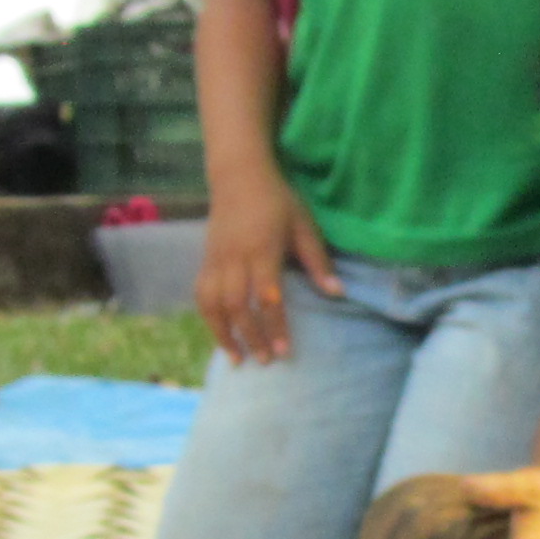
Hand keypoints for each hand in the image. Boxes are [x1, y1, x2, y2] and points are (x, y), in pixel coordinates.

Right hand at [197, 178, 335, 363]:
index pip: (266, 297)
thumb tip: (338, 293)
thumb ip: (318, 262)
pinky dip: (209, 318)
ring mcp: (216, 260)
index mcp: (261, 250)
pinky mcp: (205, 260)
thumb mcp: (304, 226)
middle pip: (236, 306)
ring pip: (212, 304)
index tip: (283, 352)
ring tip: (236, 358)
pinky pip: (201, 294)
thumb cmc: (277, 200)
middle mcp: (234, 259)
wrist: (238, 176)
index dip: (274, 326)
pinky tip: (220, 333)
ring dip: (222, 334)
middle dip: (250, 337)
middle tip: (264, 362)